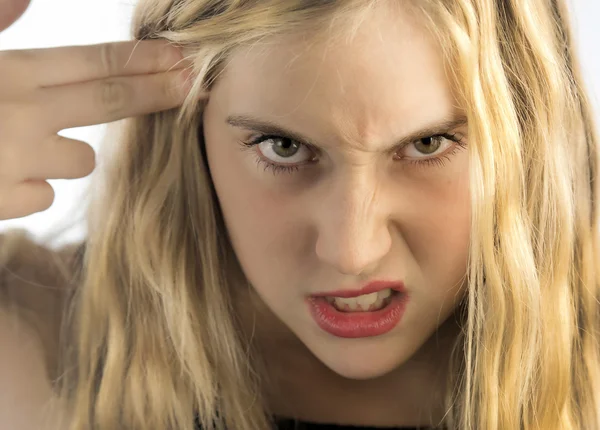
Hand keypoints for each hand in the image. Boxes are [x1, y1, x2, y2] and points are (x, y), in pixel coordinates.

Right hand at [0, 0, 192, 219]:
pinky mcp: (0, 203)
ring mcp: (12, 162)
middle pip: (107, 102)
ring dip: (63, 150)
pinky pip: (42, 197)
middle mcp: (18, 114)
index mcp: (7, 73)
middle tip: (189, 83)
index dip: (142, 60)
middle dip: (154, 92)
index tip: (182, 59)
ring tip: (18, 140)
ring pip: (78, 159)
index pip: (92, 63)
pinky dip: (27, 188)